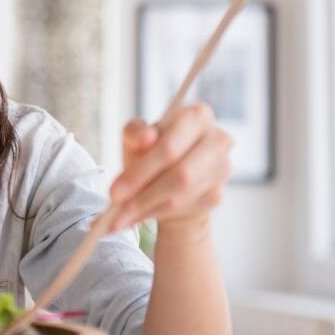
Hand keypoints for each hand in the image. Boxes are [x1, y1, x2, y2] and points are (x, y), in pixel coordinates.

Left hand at [107, 103, 232, 233]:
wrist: (170, 177)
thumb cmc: (152, 151)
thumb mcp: (136, 139)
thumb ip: (135, 133)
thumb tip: (145, 138)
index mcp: (196, 116)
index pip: (169, 147)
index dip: (141, 171)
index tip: (113, 192)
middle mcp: (217, 140)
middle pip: (179, 174)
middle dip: (142, 196)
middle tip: (115, 211)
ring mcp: (221, 169)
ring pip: (181, 195)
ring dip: (146, 209)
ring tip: (120, 218)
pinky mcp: (217, 193)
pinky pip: (184, 208)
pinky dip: (155, 214)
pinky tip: (137, 216)